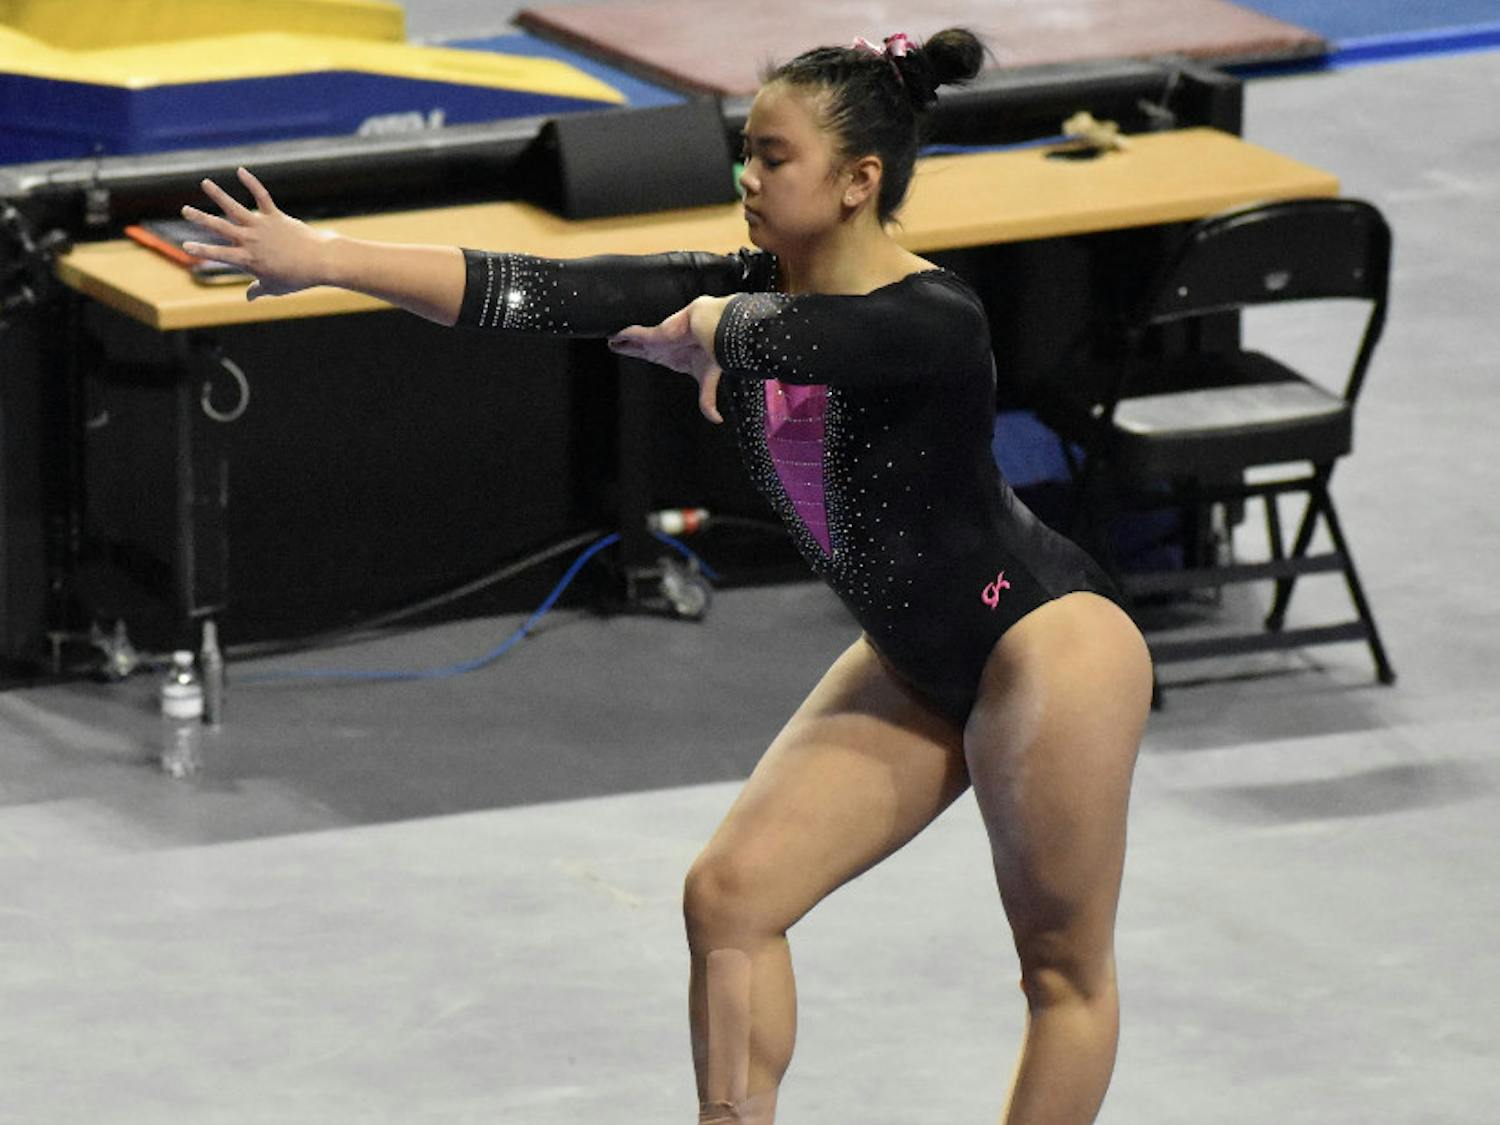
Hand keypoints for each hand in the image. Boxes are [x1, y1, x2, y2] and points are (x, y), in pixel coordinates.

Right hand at [180, 167, 335, 300]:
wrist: (320, 261)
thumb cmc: (297, 278)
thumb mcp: (275, 288)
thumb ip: (258, 290)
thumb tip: (249, 297)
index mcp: (248, 259)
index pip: (219, 255)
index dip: (202, 251)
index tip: (185, 246)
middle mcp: (251, 240)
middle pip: (220, 227)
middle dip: (201, 218)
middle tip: (185, 209)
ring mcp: (262, 226)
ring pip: (235, 208)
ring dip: (218, 195)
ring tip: (205, 183)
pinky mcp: (275, 216)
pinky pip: (261, 196)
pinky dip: (251, 183)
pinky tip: (240, 170)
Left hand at [608, 298, 726, 422]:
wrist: (713, 329)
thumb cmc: (712, 349)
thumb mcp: (706, 380)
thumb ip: (707, 400)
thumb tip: (716, 419)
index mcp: (674, 358)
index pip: (654, 357)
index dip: (645, 356)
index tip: (637, 355)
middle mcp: (663, 348)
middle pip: (640, 348)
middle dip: (628, 348)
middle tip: (614, 347)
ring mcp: (656, 340)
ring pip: (633, 341)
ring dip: (622, 342)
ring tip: (610, 341)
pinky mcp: (652, 335)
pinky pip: (632, 335)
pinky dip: (622, 336)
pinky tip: (612, 336)